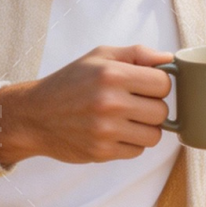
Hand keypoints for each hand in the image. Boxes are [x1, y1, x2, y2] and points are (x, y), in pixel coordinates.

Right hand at [0, 45, 171, 166]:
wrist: (34, 115)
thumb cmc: (70, 82)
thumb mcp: (100, 56)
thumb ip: (137, 54)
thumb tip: (170, 60)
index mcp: (112, 74)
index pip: (164, 84)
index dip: (158, 86)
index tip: (145, 87)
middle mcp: (110, 102)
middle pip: (162, 111)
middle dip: (152, 108)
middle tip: (134, 104)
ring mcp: (106, 130)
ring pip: (154, 136)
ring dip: (145, 129)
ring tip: (127, 120)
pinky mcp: (101, 152)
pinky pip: (137, 151)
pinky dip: (131, 143)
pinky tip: (115, 132)